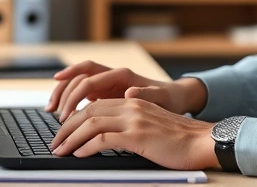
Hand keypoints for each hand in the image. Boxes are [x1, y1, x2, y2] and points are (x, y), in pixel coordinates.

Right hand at [46, 61, 206, 121]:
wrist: (175, 99)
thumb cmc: (169, 99)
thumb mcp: (162, 98)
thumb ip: (147, 94)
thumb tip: (129, 93)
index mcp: (122, 75)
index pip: (90, 78)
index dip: (74, 93)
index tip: (66, 111)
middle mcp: (112, 76)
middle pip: (79, 76)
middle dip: (63, 91)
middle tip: (53, 111)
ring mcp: (108, 84)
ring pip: (77, 82)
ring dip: (62, 93)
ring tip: (50, 109)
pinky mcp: (106, 93)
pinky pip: (82, 92)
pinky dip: (70, 99)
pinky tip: (61, 111)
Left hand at [49, 98, 218, 169]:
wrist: (201, 141)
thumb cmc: (178, 139)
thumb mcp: (150, 125)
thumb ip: (129, 124)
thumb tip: (106, 136)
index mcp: (133, 101)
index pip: (94, 104)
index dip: (75, 118)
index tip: (63, 131)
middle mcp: (131, 105)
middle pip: (88, 111)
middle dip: (66, 128)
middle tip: (55, 142)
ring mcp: (134, 120)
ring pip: (91, 123)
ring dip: (71, 138)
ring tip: (60, 150)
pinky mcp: (137, 136)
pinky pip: (103, 139)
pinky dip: (87, 146)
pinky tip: (79, 154)